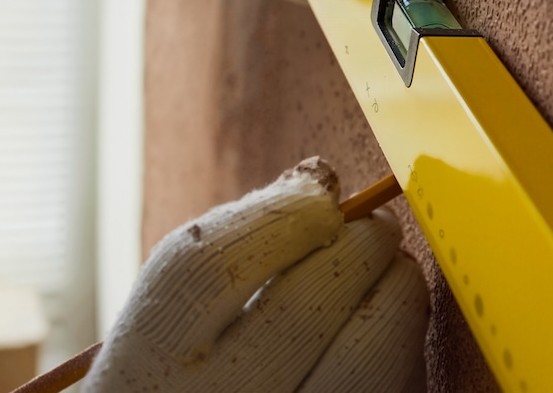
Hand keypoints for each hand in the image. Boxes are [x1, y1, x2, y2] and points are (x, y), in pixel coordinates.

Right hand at [84, 158, 427, 391]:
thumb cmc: (190, 376)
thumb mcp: (175, 322)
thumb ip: (234, 248)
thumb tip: (320, 180)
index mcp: (146, 369)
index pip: (208, 271)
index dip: (280, 216)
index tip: (321, 192)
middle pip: (302, 308)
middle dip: (358, 244)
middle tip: (375, 224)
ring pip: (368, 354)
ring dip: (397, 288)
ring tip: (392, 267)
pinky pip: (397, 382)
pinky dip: (406, 339)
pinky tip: (388, 324)